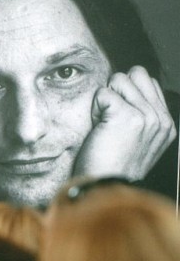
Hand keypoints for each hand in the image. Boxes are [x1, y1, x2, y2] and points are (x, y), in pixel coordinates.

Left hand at [73, 66, 176, 180]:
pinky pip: (103, 92)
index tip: (117, 117)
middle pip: (135, 73)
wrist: (103, 187)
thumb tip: (124, 90)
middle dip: (117, 88)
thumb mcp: (136, 142)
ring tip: (104, 124)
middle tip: (109, 116)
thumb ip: (139, 116)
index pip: (148, 82)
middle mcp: (160, 118)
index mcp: (166, 124)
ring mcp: (147, 116)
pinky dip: (95, 108)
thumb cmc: (110, 166)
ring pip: (119, 79)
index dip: (126, 92)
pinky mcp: (127, 115)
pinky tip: (98, 127)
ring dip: (104, 98)